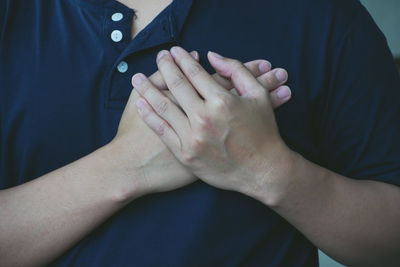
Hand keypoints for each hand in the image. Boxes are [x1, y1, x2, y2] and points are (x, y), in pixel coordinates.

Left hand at [133, 47, 292, 196]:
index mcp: (222, 101)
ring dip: (148, 89)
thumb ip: (237, 71)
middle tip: (158, 56)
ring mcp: (193, 138)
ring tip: (137, 77)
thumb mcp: (258, 95)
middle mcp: (204, 118)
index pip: (195, 73)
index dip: (182, 59)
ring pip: (164, 107)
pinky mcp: (186, 155)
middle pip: (177, 85)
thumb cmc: (263, 132)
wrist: (262, 171)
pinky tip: (141, 103)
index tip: (174, 51)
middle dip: (165, 66)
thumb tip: (212, 56)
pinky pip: (162, 131)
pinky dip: (149, 115)